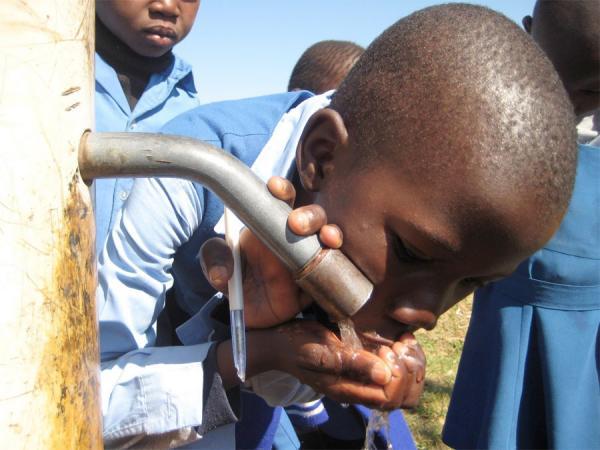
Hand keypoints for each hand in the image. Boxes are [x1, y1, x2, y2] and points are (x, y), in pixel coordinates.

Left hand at [199, 176, 342, 327]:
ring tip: (325, 237)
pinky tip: (333, 257)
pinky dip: (336, 262)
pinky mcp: (316, 282)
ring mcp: (308, 259)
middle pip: (311, 216)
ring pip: (327, 237)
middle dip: (308, 215)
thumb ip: (214, 259)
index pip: (279, 200)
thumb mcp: (216, 266)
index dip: (281, 189)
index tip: (274, 187)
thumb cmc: (236, 279)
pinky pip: (331, 270)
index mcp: (270, 225)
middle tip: (295, 224)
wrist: (247, 311)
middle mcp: (294, 238)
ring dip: (329, 232)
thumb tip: (223, 272)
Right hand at [270, 321, 424, 408]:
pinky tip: (398, 339)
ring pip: (403, 387)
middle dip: (410, 372)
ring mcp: (363, 379)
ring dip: (409, 365)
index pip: (389, 398)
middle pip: (402, 398)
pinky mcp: (365, 366)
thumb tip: (384, 375)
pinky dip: (404, 357)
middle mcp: (360, 389)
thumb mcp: (322, 350)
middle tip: (398, 346)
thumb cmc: (299, 345)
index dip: (398, 376)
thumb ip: (351, 361)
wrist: (280, 344)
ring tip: (400, 342)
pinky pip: (395, 372)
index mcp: (348, 390)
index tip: (389, 350)